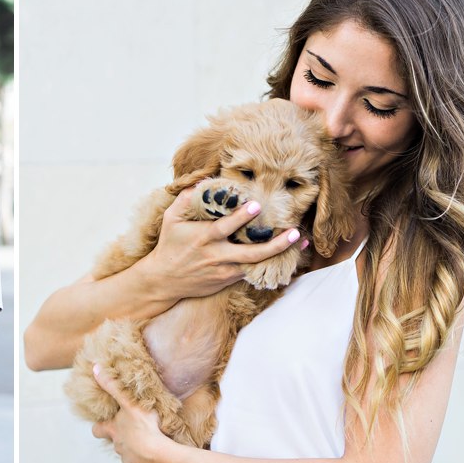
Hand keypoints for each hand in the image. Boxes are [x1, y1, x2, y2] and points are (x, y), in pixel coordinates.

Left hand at [90, 365, 169, 462]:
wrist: (160, 457)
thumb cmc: (144, 427)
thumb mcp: (129, 403)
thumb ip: (112, 386)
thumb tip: (95, 368)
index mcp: (113, 430)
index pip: (97, 429)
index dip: (100, 425)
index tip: (104, 421)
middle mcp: (118, 446)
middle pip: (115, 442)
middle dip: (121, 436)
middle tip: (131, 429)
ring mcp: (130, 460)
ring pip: (129, 453)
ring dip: (136, 447)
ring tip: (149, 439)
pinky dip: (148, 458)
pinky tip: (158, 451)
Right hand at [140, 188, 306, 301]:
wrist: (164, 280)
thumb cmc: (169, 245)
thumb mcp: (170, 219)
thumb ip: (186, 199)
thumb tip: (203, 182)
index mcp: (203, 238)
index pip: (225, 227)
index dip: (241, 217)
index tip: (256, 205)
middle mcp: (216, 255)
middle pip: (249, 252)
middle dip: (274, 243)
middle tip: (294, 232)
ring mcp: (223, 270)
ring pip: (255, 263)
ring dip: (279, 254)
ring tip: (299, 242)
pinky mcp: (227, 280)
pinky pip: (251, 271)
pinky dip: (269, 263)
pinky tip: (287, 256)